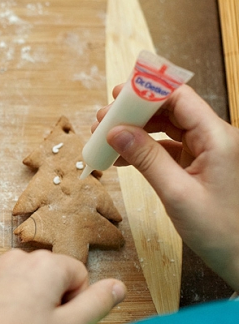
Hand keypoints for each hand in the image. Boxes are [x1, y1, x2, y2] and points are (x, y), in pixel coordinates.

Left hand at [0, 249, 124, 323]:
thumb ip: (99, 303)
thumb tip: (118, 286)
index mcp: (47, 264)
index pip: (79, 275)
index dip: (75, 303)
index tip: (60, 323)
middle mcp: (17, 256)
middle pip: (48, 275)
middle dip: (49, 298)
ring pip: (19, 280)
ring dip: (22, 298)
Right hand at [96, 84, 238, 290]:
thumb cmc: (221, 231)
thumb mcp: (177, 194)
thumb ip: (146, 159)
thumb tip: (116, 132)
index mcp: (218, 138)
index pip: (180, 98)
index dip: (147, 92)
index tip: (117, 95)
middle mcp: (215, 139)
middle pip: (170, 110)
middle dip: (135, 112)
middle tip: (102, 120)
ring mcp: (207, 152)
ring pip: (167, 128)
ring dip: (136, 131)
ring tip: (105, 137)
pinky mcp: (200, 166)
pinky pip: (168, 148)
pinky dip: (144, 149)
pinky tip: (120, 157)